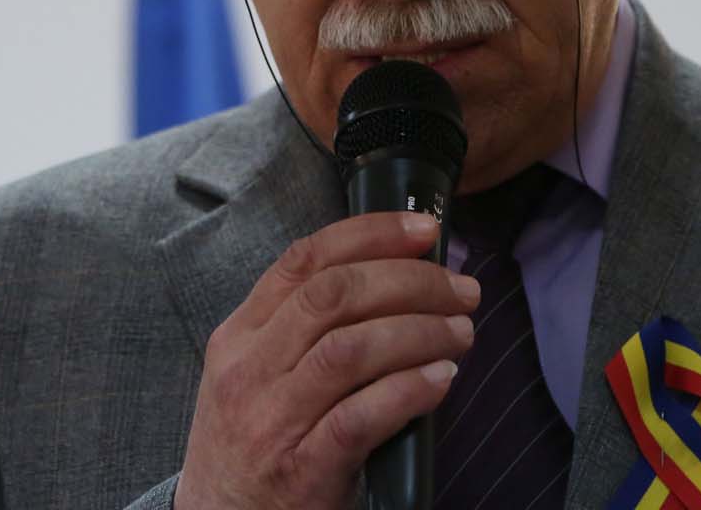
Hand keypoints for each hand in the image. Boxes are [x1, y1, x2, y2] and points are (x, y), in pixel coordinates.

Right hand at [174, 212, 480, 509]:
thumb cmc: (255, 443)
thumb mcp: (257, 374)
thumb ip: (306, 329)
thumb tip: (398, 279)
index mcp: (239, 334)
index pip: (305, 260)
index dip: (370, 235)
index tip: (423, 229)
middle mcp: (248, 370)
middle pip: (333, 297)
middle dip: (408, 282)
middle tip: (460, 290)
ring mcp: (270, 422)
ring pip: (349, 350)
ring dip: (418, 332)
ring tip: (460, 333)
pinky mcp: (300, 471)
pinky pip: (359, 418)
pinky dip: (408, 390)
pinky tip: (441, 379)